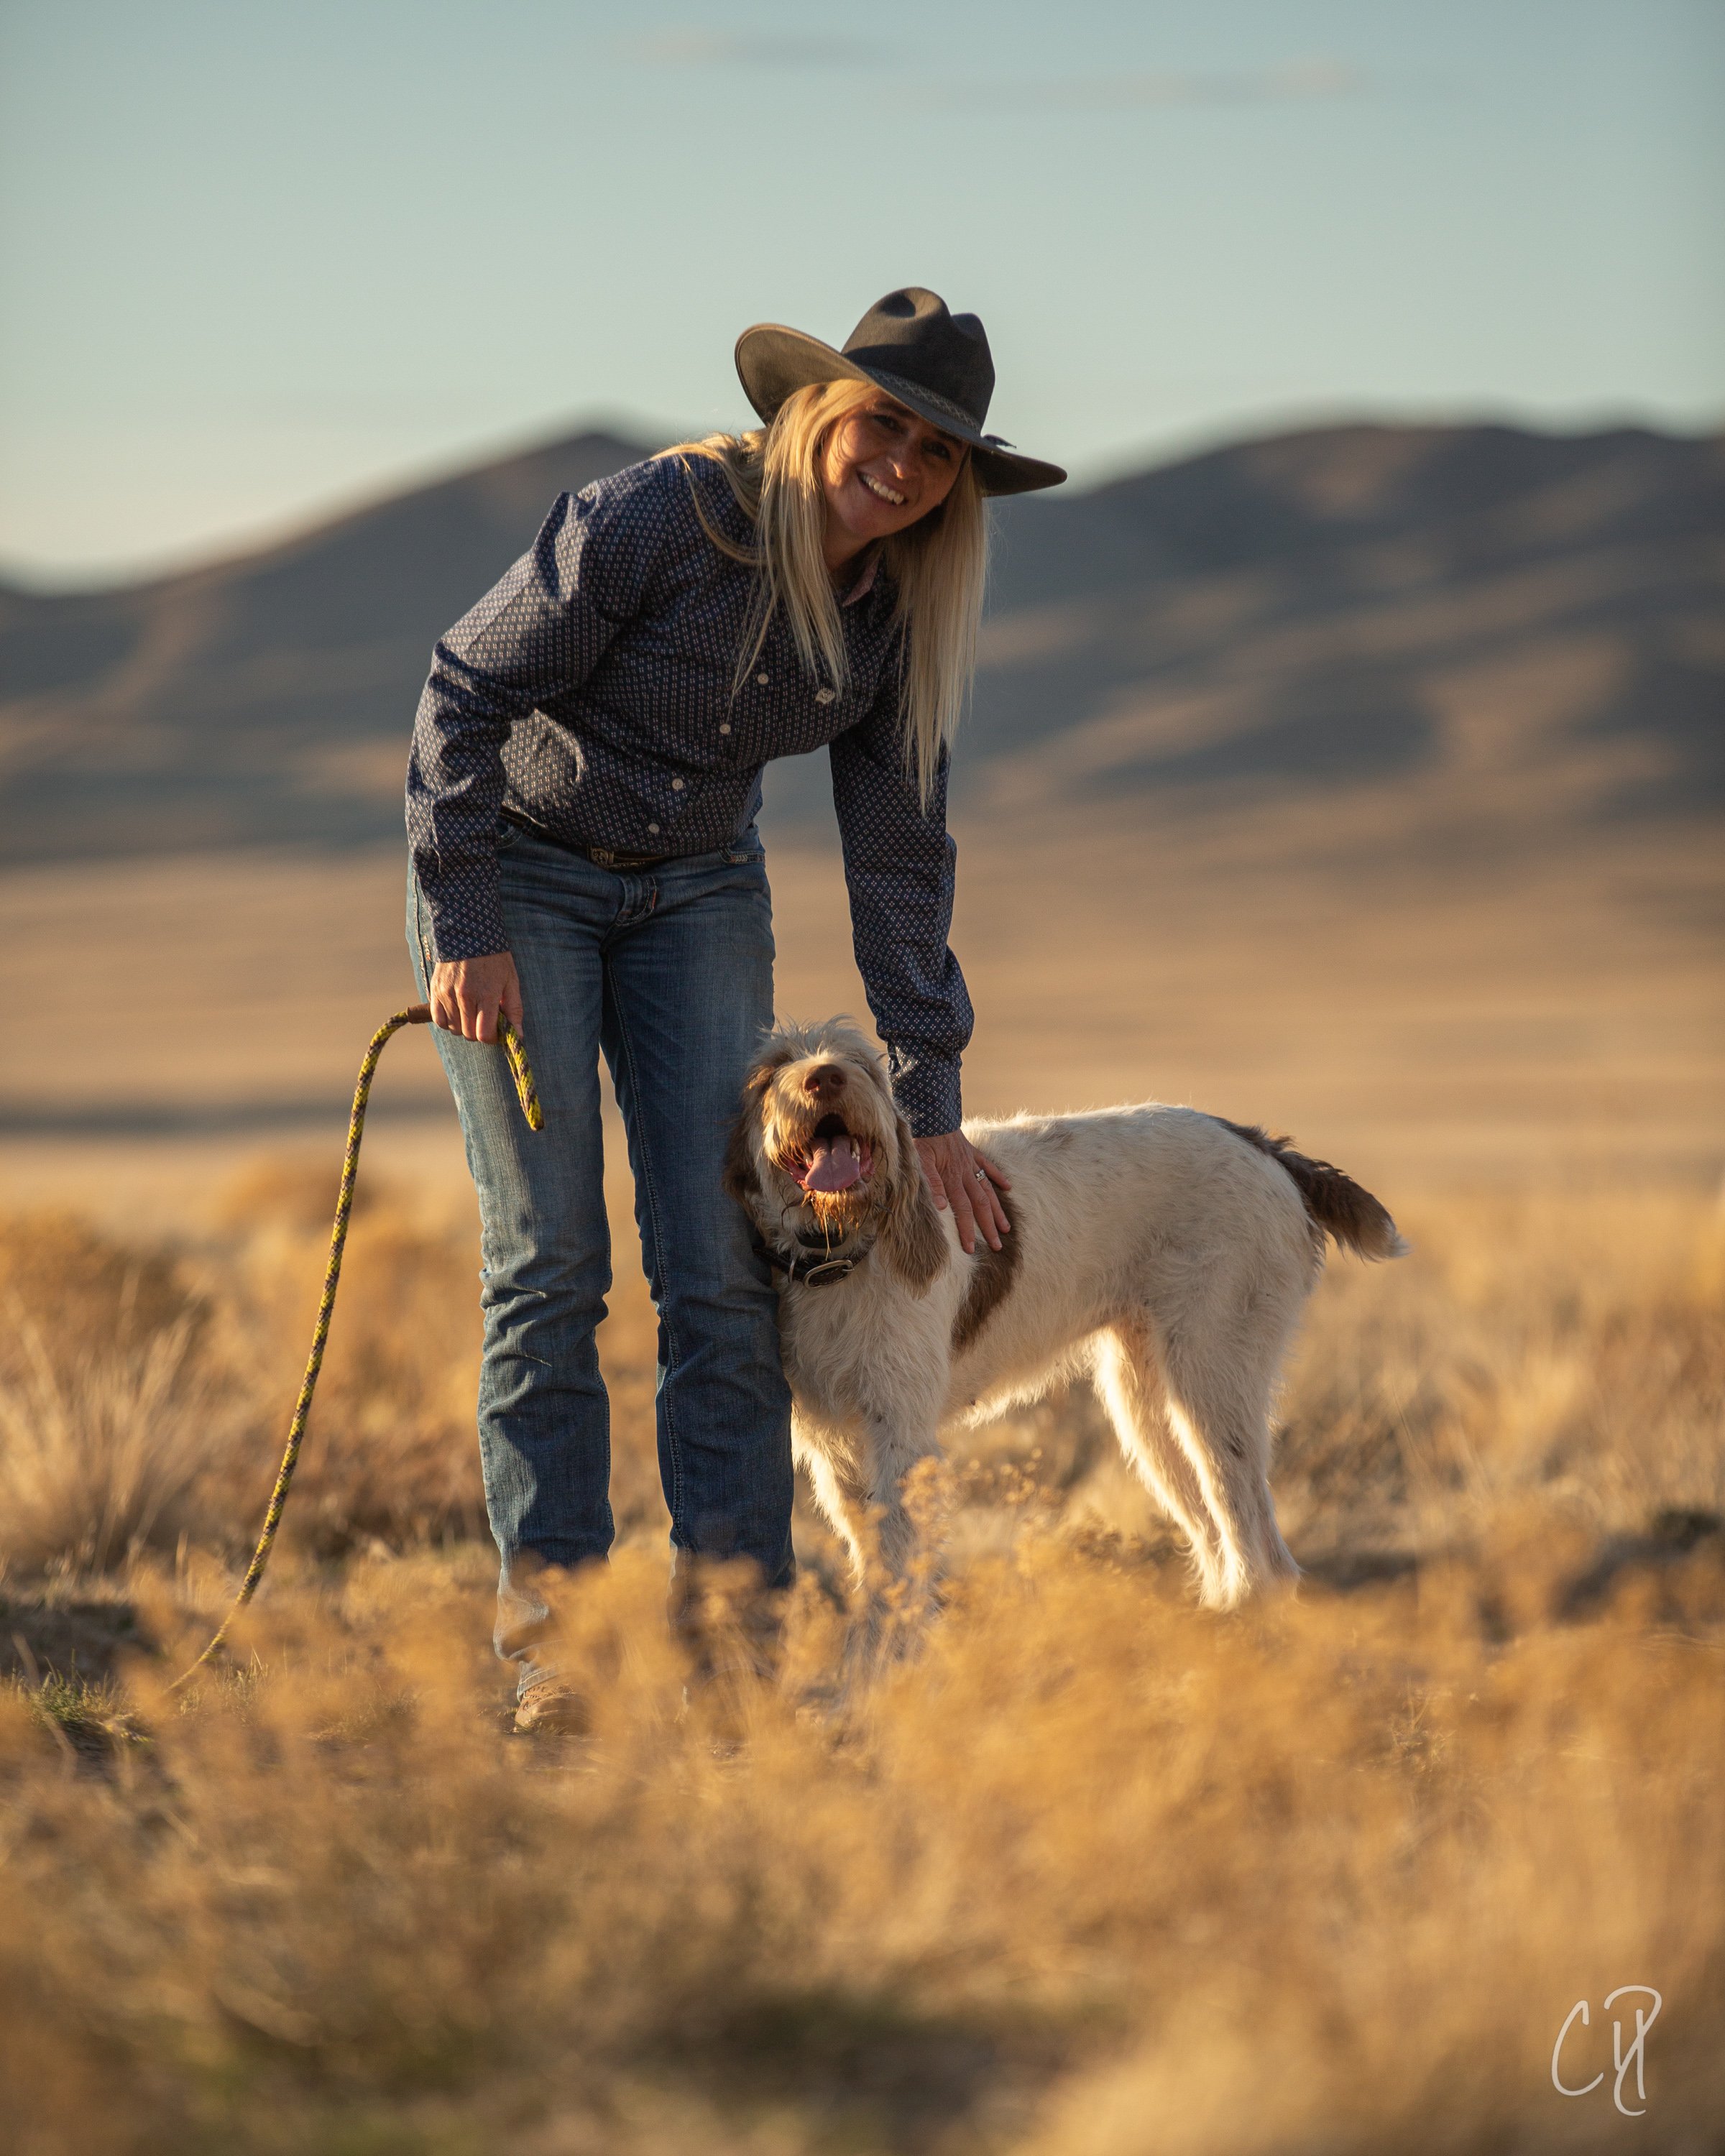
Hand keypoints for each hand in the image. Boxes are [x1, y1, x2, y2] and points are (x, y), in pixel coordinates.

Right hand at [429, 951, 523, 1043]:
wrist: (469, 933)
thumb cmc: (494, 958)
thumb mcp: (510, 981)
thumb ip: (514, 1009)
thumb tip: (519, 1035)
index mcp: (486, 994)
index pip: (483, 1034)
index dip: (491, 1038)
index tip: (496, 1032)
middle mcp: (464, 995)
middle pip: (468, 1034)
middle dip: (479, 1033)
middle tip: (485, 1020)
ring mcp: (447, 993)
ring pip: (453, 1029)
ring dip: (464, 1027)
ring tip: (472, 1012)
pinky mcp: (435, 990)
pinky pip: (439, 1020)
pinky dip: (448, 1021)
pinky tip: (457, 1011)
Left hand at [914, 1129, 1011, 1255]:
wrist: (930, 1114)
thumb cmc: (921, 1139)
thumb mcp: (920, 1162)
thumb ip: (930, 1184)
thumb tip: (941, 1207)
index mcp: (952, 1178)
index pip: (962, 1210)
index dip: (967, 1230)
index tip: (971, 1249)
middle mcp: (965, 1173)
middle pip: (980, 1205)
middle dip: (988, 1227)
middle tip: (997, 1246)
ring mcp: (971, 1163)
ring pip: (988, 1190)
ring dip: (997, 1210)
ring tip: (1006, 1228)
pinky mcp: (972, 1152)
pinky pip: (988, 1166)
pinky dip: (998, 1177)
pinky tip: (1008, 1188)